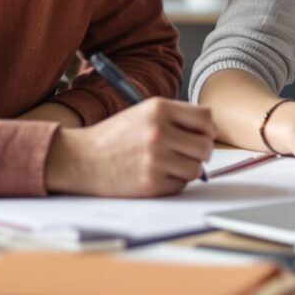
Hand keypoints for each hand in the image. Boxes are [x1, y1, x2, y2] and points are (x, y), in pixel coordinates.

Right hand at [45, 98, 214, 196]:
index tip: (201, 134)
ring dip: (187, 168)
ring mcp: (156, 159)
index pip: (206, 118)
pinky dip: (173, 182)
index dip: (207, 128)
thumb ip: (176, 117)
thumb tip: (212, 131)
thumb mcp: (144, 113)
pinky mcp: (151, 183)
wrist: (82, 159)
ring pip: (196, 169)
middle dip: (200, 152)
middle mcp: (159, 132)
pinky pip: (180, 185)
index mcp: (158, 109)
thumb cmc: (115, 136)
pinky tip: (156, 174)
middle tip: (187, 153)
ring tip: (168, 164)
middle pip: (205, 146)